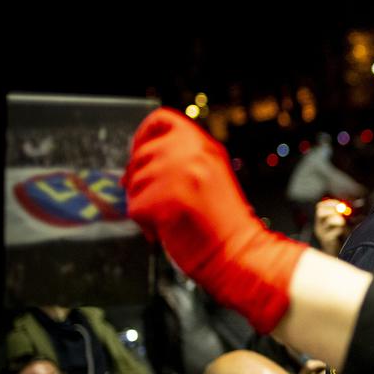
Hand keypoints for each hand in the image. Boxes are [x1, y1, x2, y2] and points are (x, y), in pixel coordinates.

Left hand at [123, 108, 305, 333]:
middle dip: (141, 180)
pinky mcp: (162, 199)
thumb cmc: (224, 222)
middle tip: (158, 199)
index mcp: (203, 145)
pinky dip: (146, 224)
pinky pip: (134, 208)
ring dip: (144, 204)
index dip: (144, 135)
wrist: (240, 253)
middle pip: (140, 155)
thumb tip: (141, 159)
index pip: (161, 120)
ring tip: (172, 216)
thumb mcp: (209, 173)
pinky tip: (169, 228)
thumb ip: (181, 157)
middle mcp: (191, 153)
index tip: (140, 152)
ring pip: (133, 184)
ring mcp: (176, 175)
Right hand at [313, 199, 350, 256]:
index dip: (330, 203)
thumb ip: (347, 214)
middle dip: (333, 209)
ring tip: (344, 223)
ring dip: (340, 219)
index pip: (320, 206)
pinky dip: (343, 229)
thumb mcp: (343, 223)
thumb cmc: (341, 238)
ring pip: (330, 220)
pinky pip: (336, 230)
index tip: (340, 204)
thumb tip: (358, 205)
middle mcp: (320, 226)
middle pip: (321, 211)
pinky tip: (346, 232)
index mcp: (322, 220)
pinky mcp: (328, 240)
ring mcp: (323, 233)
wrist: (337, 255)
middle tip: (341, 213)